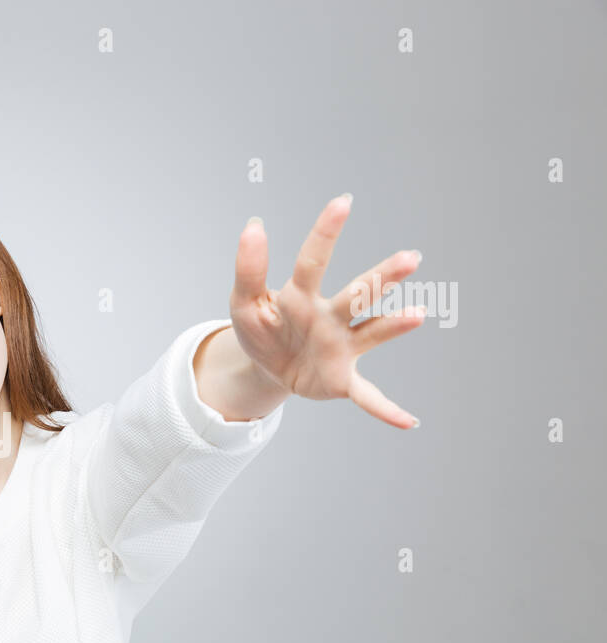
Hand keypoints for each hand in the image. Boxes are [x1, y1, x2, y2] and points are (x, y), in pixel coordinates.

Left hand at [228, 195, 423, 428]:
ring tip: (417, 314)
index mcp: (302, 296)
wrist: (267, 368)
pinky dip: (386, 410)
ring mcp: (341, 347)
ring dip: (394, 326)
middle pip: (358, 294)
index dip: (325, 234)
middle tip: (410, 260)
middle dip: (382, 279)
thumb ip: (249, 268)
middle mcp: (330, 317)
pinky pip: (367, 396)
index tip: (343, 202)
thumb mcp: (244, 302)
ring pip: (371, 333)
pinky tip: (409, 422)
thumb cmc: (262, 328)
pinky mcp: (342, 379)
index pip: (312, 262)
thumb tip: (253, 225)